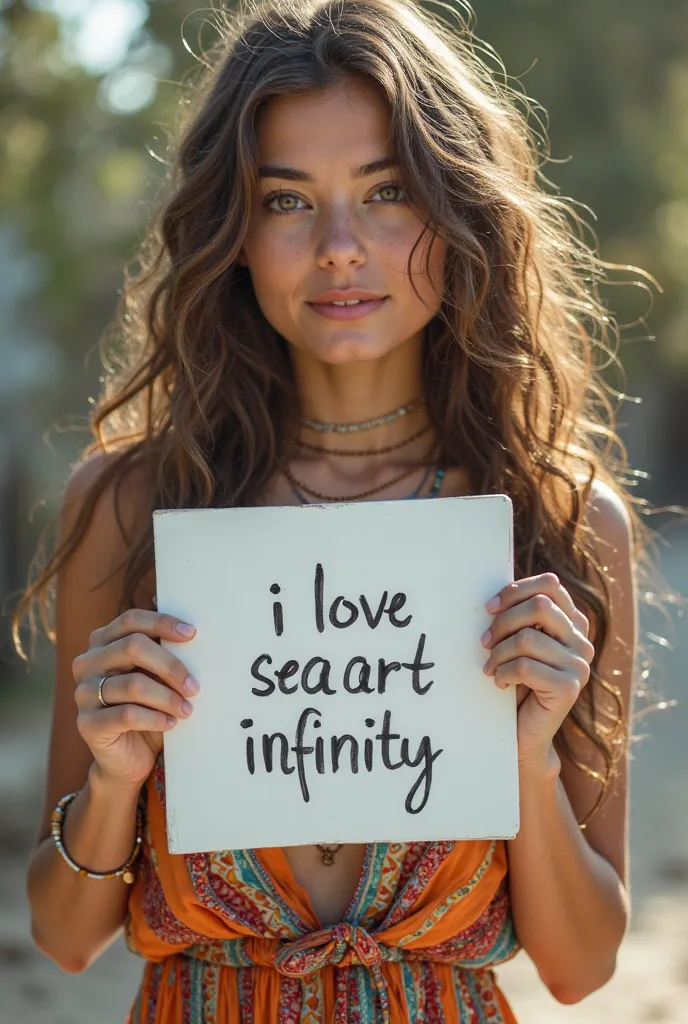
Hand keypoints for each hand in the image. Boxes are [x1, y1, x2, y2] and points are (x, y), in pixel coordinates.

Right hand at [73, 609, 198, 787]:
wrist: (131, 757)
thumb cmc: (149, 707)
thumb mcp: (157, 676)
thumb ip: (164, 653)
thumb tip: (192, 632)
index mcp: (103, 642)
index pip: (131, 620)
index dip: (161, 623)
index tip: (192, 634)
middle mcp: (87, 663)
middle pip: (133, 647)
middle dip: (170, 665)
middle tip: (194, 686)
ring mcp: (83, 693)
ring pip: (133, 684)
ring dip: (168, 697)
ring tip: (187, 709)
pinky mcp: (87, 724)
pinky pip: (127, 714)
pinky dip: (156, 718)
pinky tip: (171, 724)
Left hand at [481, 573, 593, 768]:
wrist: (522, 732)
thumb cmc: (514, 681)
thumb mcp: (516, 641)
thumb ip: (518, 615)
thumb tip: (494, 589)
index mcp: (572, 623)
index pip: (550, 585)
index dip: (515, 590)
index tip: (489, 608)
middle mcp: (582, 641)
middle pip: (539, 606)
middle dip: (502, 622)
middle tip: (484, 643)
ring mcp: (580, 665)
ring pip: (528, 638)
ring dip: (497, 653)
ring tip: (490, 667)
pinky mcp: (570, 688)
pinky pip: (525, 666)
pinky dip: (503, 673)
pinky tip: (501, 684)